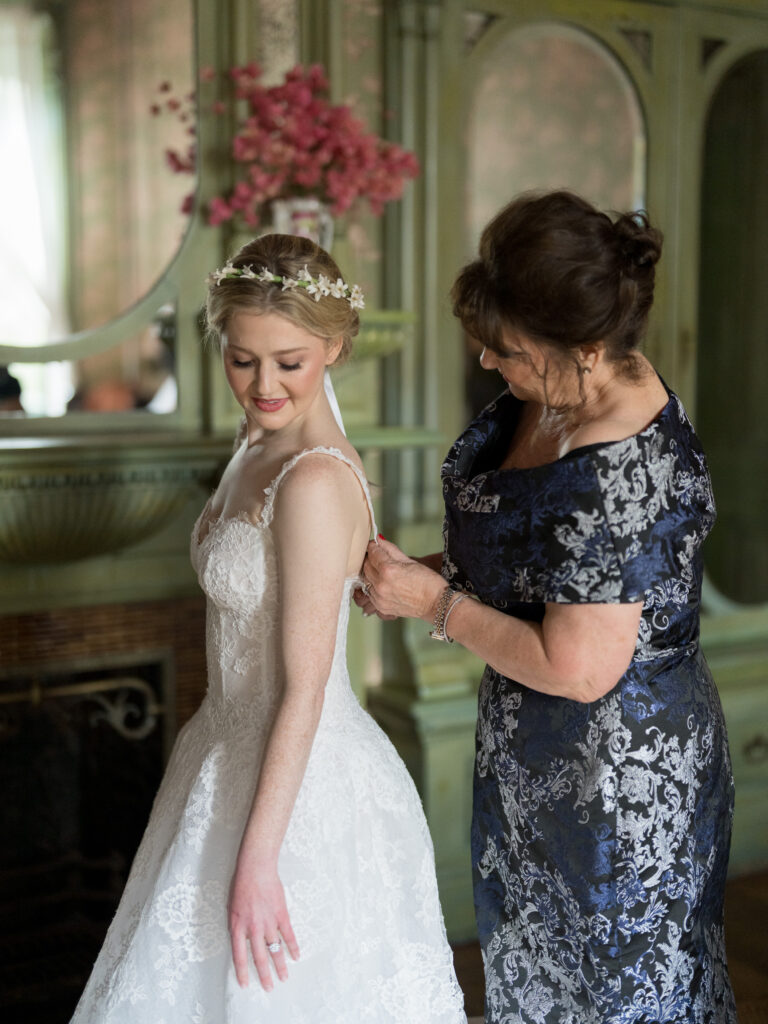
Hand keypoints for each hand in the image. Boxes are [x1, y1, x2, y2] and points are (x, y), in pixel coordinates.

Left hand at [228, 856, 298, 990]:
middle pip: (259, 957)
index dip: (242, 971)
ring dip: (280, 965)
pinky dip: (293, 946)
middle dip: (264, 975)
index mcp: (238, 926)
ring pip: (275, 949)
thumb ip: (237, 925)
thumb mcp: (231, 907)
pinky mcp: (281, 914)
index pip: (239, 956)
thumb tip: (240, 938)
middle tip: (269, 987)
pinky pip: (288, 934)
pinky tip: (296, 955)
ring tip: (284, 978)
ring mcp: (268, 922)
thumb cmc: (241, 884)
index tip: (245, 984)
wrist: (256, 868)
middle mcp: (253, 928)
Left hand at [360, 536, 445, 621]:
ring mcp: (380, 598)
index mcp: (388, 570)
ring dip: (370, 573)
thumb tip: (379, 539)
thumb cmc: (428, 582)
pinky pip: (370, 593)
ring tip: (380, 570)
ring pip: (365, 580)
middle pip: (365, 566)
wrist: (436, 604)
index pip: (373, 553)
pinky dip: (373, 586)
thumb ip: (391, 550)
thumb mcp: (410, 561)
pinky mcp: (381, 607)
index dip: (373, 547)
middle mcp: (381, 584)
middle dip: (370, 559)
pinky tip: (382, 583)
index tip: (374, 545)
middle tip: (377, 556)